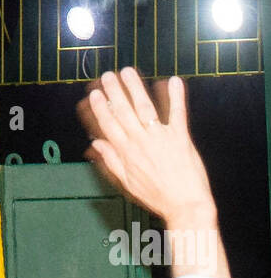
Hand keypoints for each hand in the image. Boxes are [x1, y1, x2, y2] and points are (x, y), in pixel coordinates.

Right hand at [79, 68, 230, 277]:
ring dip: (134, 87)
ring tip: (127, 72)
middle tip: (107, 76)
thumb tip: (94, 144)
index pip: (108, 125)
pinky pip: (176, 113)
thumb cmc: (157, 196)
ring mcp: (160, 137)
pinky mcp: (180, 137)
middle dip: (113, 91)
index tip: (94, 94)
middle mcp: (140, 141)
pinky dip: (175, 96)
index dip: (99, 108)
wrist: (185, 205)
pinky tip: (172, 81)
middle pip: (123, 111)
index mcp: (126, 152)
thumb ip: (111, 161)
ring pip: (144, 107)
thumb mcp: (127, 183)